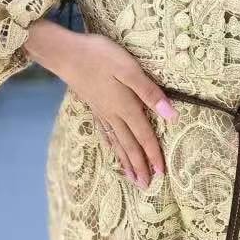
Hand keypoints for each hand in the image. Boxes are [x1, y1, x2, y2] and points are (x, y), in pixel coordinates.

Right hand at [23, 21, 178, 188]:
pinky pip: (105, 133)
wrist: (67, 54)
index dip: (154, 155)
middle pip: (130, 145)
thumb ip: (149, 93)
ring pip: (117, 142)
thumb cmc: (101, 57)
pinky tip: (113, 149)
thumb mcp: (130, 69)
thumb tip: (171, 115)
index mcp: (126, 107)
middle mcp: (114, 115)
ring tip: (132, 178)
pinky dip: (111, 146)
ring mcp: (101, 112)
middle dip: (140, 166)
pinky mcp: (93, 106)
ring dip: (126, 161)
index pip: (144, 136)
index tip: (162, 173)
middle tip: (146, 186)